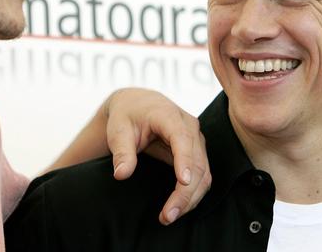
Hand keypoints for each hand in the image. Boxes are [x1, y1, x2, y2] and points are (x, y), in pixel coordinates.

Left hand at [103, 88, 210, 224]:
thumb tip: (121, 174)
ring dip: (191, 198)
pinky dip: (192, 194)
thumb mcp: (118, 130)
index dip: (184, 161)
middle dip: (185, 192)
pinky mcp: (197, 152)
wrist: (137, 105)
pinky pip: (201, 175)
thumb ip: (121, 152)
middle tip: (168, 216)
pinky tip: (178, 207)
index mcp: (169, 115)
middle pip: (196, 162)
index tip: (183, 183)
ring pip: (203, 172)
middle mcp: (189, 126)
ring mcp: (196, 139)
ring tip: (170, 216)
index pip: (182, 139)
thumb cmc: (127, 116)